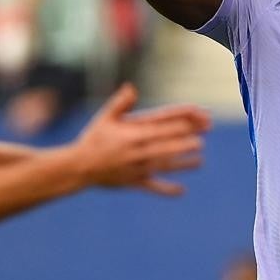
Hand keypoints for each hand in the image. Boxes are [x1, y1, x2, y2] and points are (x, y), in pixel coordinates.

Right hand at [77, 84, 211, 193]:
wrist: (78, 168)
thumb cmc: (93, 139)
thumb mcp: (105, 118)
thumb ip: (120, 103)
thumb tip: (131, 88)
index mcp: (132, 135)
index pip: (159, 129)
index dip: (176, 126)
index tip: (190, 124)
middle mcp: (136, 152)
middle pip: (165, 148)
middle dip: (183, 145)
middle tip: (200, 142)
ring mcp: (136, 169)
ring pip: (163, 167)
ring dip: (182, 165)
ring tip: (199, 162)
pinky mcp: (133, 183)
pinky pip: (152, 187)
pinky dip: (166, 190)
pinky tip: (181, 191)